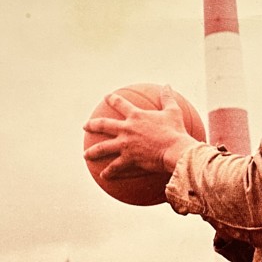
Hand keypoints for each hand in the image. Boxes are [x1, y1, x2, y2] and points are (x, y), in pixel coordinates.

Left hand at [83, 85, 198, 176]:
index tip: (106, 97)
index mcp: (136, 116)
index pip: (120, 103)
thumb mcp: (173, 111)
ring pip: (103, 148)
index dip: (112, 99)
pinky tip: (103, 176)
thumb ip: (167, 98)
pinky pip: (115, 166)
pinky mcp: (128, 158)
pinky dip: (108, 171)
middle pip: (103, 125)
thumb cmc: (175, 131)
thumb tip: (167, 85)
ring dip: (92, 152)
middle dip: (92, 125)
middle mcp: (126, 129)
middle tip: (85, 126)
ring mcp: (125, 144)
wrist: (175, 150)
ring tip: (85, 155)